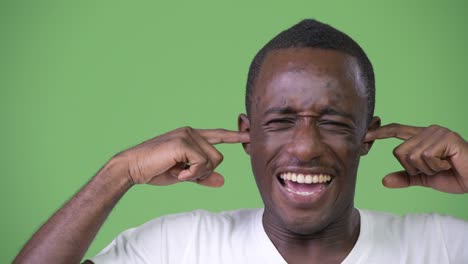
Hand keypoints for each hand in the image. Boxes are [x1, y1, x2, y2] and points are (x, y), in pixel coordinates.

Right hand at [115, 127, 249, 187]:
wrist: (133, 168)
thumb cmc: (155, 170)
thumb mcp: (184, 175)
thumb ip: (202, 175)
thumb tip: (222, 181)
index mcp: (191, 136)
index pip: (218, 135)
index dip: (235, 136)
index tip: (251, 134)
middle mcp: (191, 132)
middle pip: (218, 157)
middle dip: (204, 171)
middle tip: (184, 174)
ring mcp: (188, 135)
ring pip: (212, 161)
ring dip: (198, 173)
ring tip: (179, 172)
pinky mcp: (183, 142)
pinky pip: (202, 164)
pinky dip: (192, 174)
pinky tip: (177, 172)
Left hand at [365, 123, 467, 192]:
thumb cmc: (454, 176)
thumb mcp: (424, 178)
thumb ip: (405, 177)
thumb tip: (384, 181)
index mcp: (422, 137)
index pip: (396, 130)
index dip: (379, 132)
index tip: (364, 135)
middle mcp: (428, 130)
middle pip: (399, 152)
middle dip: (414, 168)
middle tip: (434, 169)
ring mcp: (437, 132)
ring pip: (411, 156)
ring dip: (426, 169)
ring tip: (442, 166)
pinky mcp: (446, 138)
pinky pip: (425, 156)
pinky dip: (435, 167)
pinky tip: (448, 164)